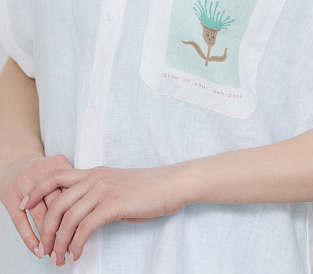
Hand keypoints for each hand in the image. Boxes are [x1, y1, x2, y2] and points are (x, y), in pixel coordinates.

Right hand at [0, 153, 72, 260]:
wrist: (15, 160)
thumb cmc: (42, 171)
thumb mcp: (59, 170)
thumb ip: (73, 185)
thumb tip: (87, 217)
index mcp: (58, 164)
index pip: (72, 193)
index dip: (78, 215)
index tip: (82, 234)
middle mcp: (41, 170)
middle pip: (57, 205)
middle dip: (63, 230)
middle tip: (69, 248)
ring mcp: (24, 181)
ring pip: (39, 215)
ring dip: (47, 237)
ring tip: (54, 252)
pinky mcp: (10, 194)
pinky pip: (20, 220)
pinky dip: (29, 238)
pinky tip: (37, 249)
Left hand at [21, 164, 189, 265]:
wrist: (171, 184)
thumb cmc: (147, 189)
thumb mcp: (116, 187)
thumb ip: (97, 196)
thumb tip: (81, 217)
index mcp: (93, 172)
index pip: (56, 176)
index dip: (36, 190)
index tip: (23, 205)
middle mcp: (95, 178)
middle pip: (57, 202)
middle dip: (45, 228)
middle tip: (44, 248)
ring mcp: (103, 190)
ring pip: (68, 217)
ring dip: (59, 241)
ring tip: (58, 258)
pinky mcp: (113, 204)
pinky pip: (85, 227)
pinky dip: (76, 243)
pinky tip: (75, 253)